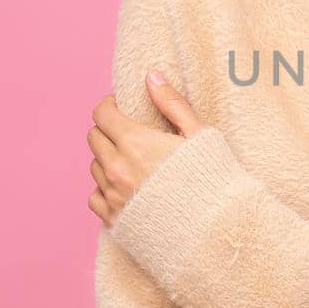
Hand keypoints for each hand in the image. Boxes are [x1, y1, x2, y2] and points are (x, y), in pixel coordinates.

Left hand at [88, 69, 204, 227]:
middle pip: (94, 138)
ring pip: (94, 167)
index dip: (110, 106)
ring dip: (107, 159)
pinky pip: (95, 197)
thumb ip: (172, 103)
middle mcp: (117, 168)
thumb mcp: (198, 135)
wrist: (214, 231)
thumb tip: (151, 76)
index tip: (121, 106)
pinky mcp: (114, 220)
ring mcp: (114, 196)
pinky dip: (105, 189)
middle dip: (108, 130)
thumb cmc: (212, 181)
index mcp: (135, 143)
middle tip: (128, 133)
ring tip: (132, 162)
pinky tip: (126, 188)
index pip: (102, 114)